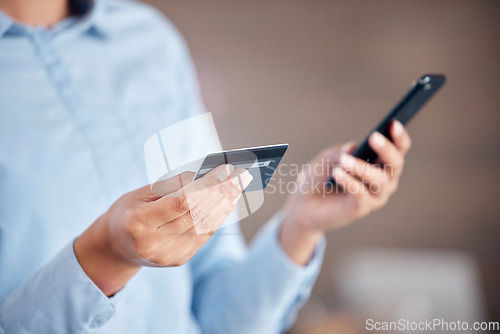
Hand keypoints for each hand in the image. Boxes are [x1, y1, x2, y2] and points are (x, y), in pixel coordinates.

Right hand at [74, 165, 251, 295]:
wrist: (116, 248)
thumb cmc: (128, 212)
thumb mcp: (140, 193)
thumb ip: (170, 185)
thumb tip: (203, 176)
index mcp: (139, 224)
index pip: (181, 202)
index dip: (206, 185)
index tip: (224, 169)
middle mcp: (155, 244)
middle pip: (198, 214)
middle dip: (223, 192)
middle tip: (242, 175)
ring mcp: (169, 255)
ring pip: (205, 226)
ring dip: (226, 203)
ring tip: (239, 185)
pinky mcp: (180, 260)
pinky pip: (205, 235)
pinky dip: (219, 216)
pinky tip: (228, 201)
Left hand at [280, 120, 411, 263]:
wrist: (305, 203)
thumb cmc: (320, 176)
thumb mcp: (327, 157)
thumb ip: (340, 151)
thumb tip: (352, 147)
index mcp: (379, 162)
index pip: (398, 149)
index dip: (399, 137)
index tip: (394, 123)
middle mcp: (383, 179)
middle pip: (395, 164)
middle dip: (386, 150)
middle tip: (374, 137)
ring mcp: (374, 196)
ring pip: (380, 181)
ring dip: (362, 167)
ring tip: (344, 160)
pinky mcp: (361, 209)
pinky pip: (361, 195)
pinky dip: (350, 182)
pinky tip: (338, 173)